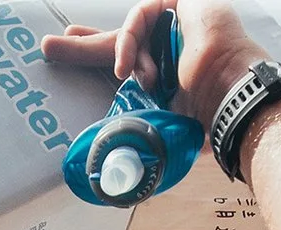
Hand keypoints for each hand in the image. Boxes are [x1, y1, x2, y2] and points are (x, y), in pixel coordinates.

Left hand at [40, 0, 270, 124]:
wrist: (229, 93)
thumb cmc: (205, 111)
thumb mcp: (160, 117)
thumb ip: (139, 122)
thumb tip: (118, 161)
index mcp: (165, 71)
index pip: (126, 59)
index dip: (94, 53)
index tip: (63, 50)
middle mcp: (168, 46)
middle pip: (120, 38)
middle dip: (83, 44)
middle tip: (51, 47)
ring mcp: (175, 22)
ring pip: (131, 28)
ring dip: (122, 52)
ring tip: (123, 74)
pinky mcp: (184, 1)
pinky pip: (144, 12)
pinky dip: (131, 38)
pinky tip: (128, 63)